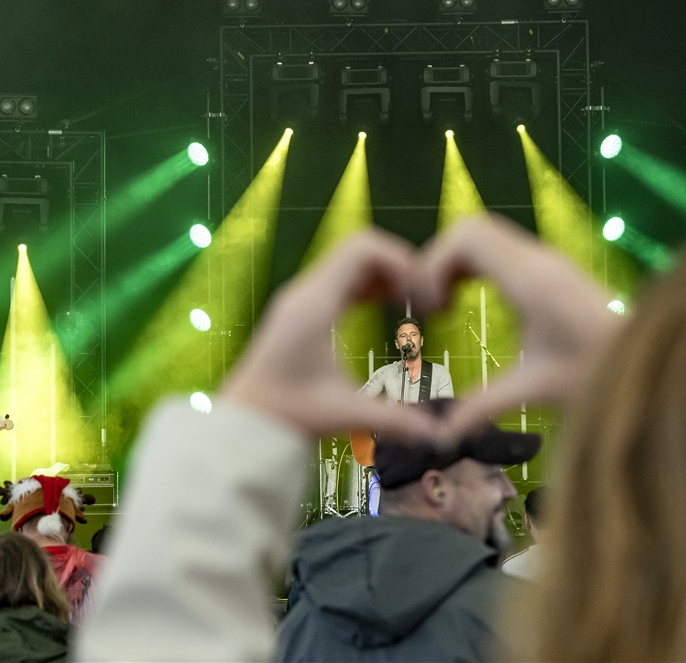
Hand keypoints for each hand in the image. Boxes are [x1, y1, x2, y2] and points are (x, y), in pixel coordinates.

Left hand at [222, 230, 438, 441]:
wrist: (245, 420)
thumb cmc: (288, 414)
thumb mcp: (344, 414)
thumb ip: (394, 420)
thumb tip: (440, 435)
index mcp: (315, 304)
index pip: (363, 249)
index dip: (401, 261)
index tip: (424, 294)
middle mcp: (306, 292)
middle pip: (361, 249)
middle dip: (400, 266)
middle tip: (427, 300)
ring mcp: (302, 297)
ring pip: (352, 262)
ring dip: (386, 275)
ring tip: (416, 303)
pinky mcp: (303, 309)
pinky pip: (343, 279)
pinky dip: (370, 285)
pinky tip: (391, 307)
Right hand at [413, 214, 622, 433]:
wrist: (652, 365)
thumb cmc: (598, 377)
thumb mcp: (535, 390)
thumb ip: (482, 406)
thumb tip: (439, 437)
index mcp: (531, 280)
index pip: (468, 237)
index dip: (435, 263)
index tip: (430, 306)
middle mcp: (539, 259)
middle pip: (471, 228)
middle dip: (439, 260)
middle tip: (431, 306)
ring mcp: (548, 259)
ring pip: (485, 235)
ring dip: (456, 262)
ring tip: (445, 305)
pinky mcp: (552, 267)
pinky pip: (500, 248)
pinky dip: (475, 265)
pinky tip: (470, 300)